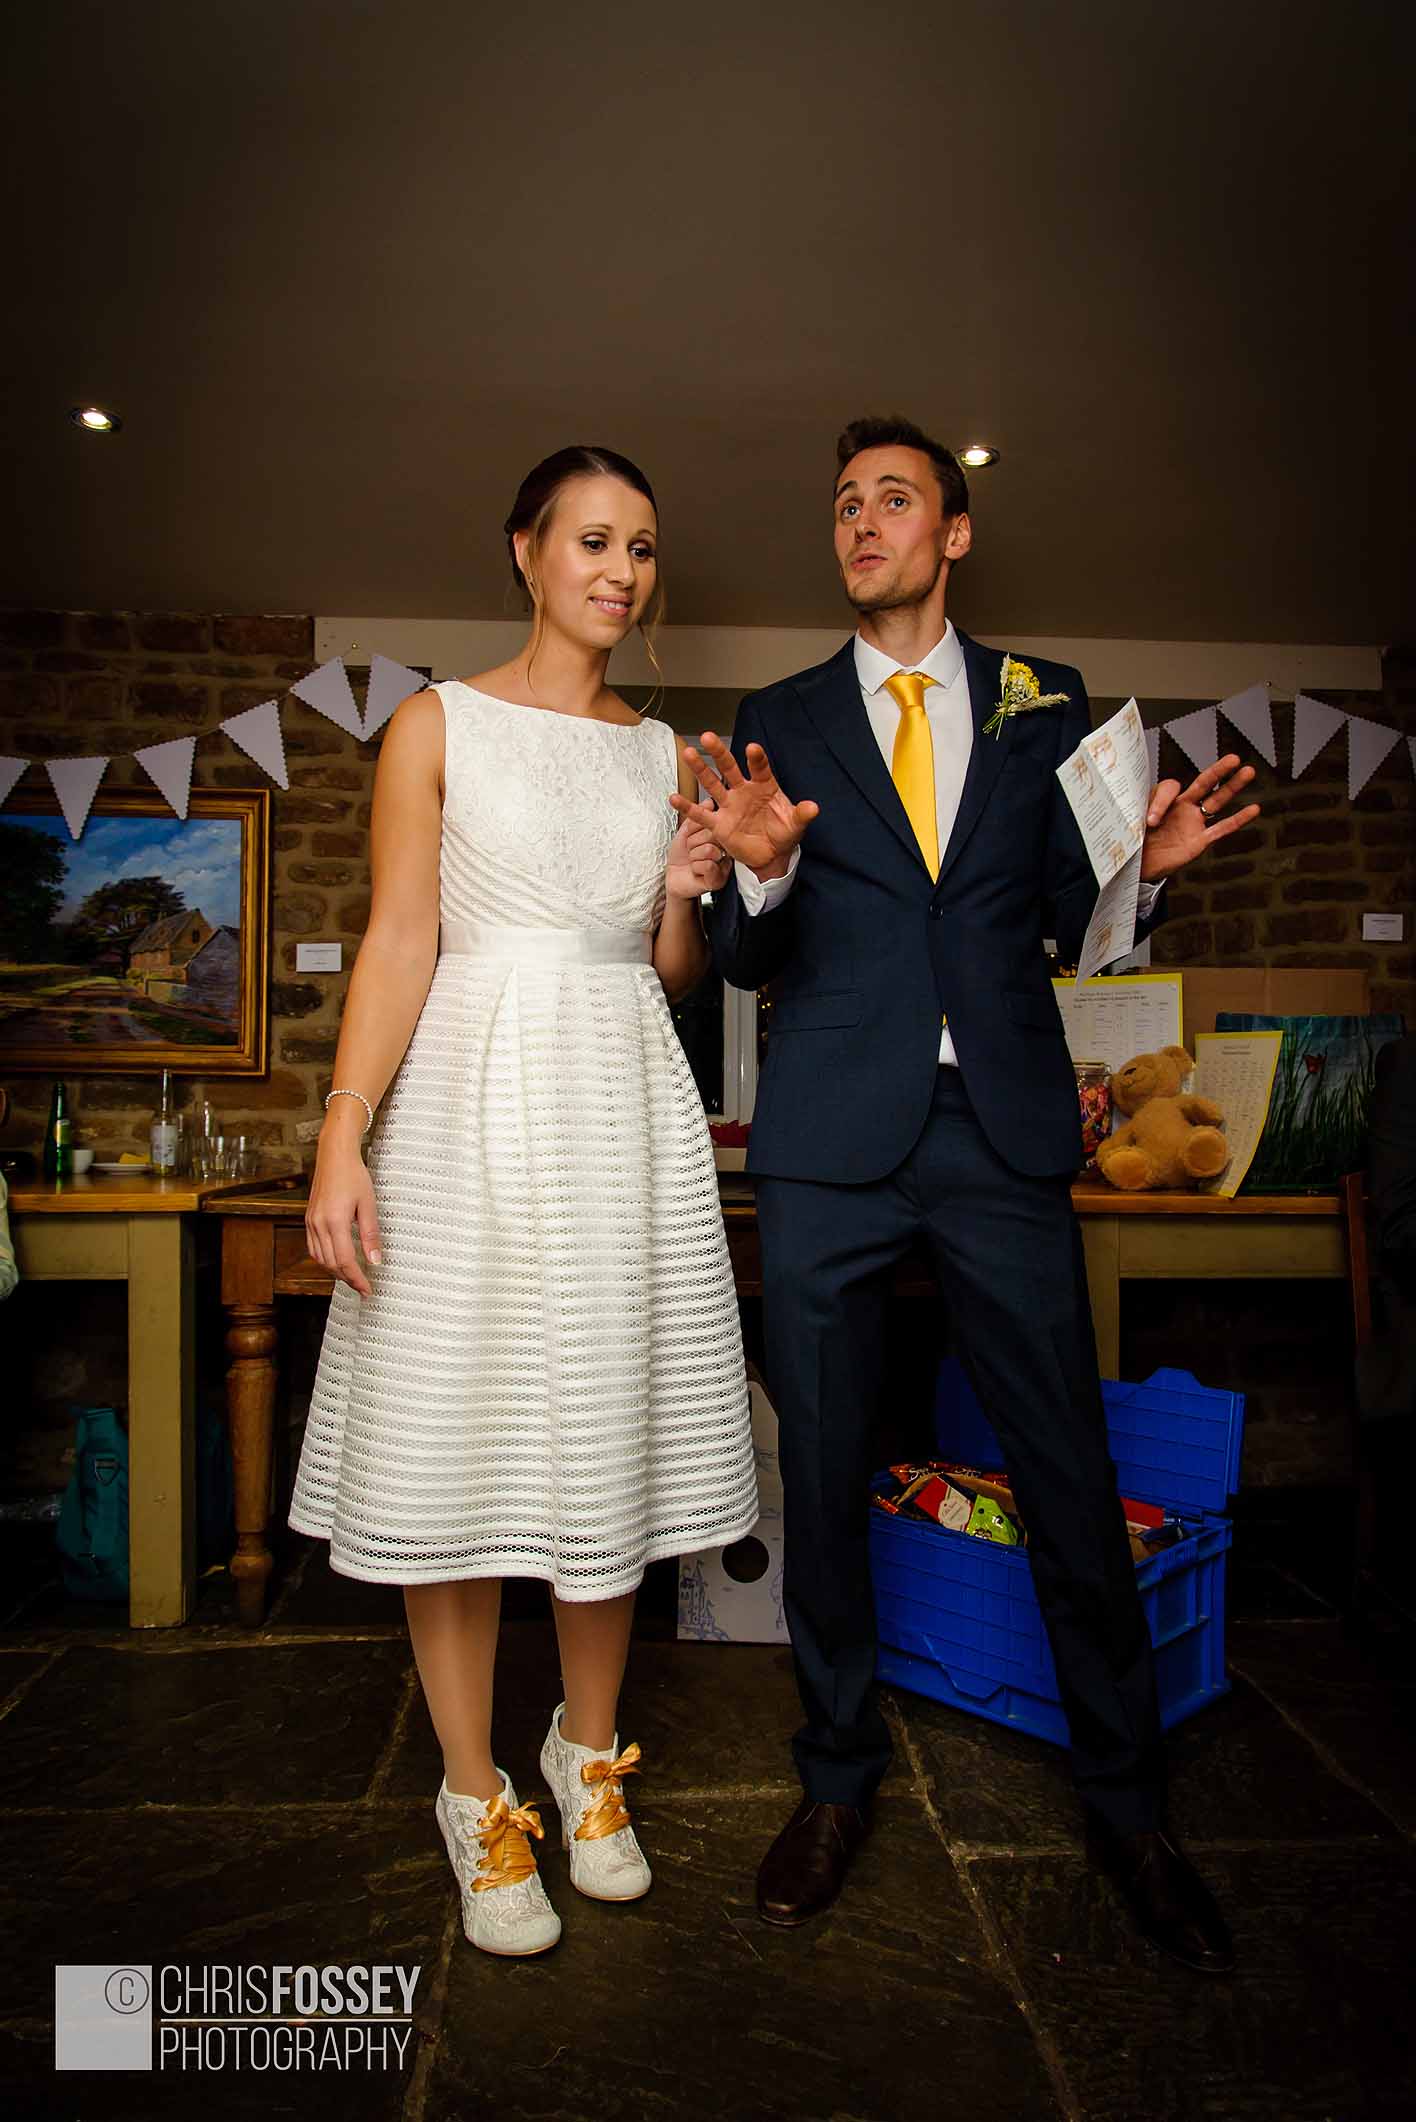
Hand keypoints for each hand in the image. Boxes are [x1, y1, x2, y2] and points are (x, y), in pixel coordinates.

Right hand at [306, 1142, 381, 1298]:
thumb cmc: (354, 1175)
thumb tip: (375, 1260)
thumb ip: (371, 1235)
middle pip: (331, 1264)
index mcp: (335, 1221)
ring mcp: (311, 1222)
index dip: (357, 1279)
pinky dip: (325, 1259)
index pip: (345, 1261)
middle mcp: (318, 1224)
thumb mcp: (368, 1205)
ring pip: (320, 1258)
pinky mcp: (309, 1218)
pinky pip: (314, 1248)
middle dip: (347, 1279)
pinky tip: (336, 1260)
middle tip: (363, 1287)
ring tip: (352, 1277)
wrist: (334, 1155)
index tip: (367, 1290)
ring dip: (335, 1272)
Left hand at [665, 814, 733, 899]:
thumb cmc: (680, 857)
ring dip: (694, 856)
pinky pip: (708, 865)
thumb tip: (709, 802)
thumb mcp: (685, 832)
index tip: (690, 834)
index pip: (713, 821)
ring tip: (694, 861)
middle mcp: (725, 850)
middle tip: (691, 850)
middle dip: (693, 842)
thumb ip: (696, 817)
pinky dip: (696, 868)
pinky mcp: (719, 879)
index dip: (695, 828)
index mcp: (719, 837)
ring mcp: (724, 865)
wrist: (673, 879)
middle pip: (712, 834)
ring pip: (709, 850)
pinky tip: (696, 871)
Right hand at [670, 732, 817, 879]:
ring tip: (689, 754)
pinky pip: (701, 815)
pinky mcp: (719, 824)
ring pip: (712, 784)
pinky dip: (688, 808)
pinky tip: (674, 798)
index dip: (756, 759)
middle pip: (729, 768)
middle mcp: (744, 791)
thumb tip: (813, 807)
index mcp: (764, 787)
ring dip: (700, 770)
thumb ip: (802, 815)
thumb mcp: (795, 825)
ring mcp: (729, 806)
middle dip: (719, 753)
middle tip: (709, 737)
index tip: (752, 748)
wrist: (771, 855)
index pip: (760, 769)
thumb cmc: (783, 833)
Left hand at [1140, 753, 1260, 880]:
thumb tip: (1150, 818)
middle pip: (1204, 783)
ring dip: (1233, 787)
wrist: (1137, 866)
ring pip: (1217, 800)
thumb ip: (1140, 814)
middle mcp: (1182, 807)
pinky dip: (1238, 820)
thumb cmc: (1133, 840)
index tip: (1150, 821)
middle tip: (1233, 758)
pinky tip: (1254, 809)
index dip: (1161, 802)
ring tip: (1249, 771)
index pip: (1170, 788)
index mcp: (1163, 799)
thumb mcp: (1131, 823)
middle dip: (1218, 771)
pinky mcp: (1199, 841)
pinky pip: (1221, 829)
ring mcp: (1193, 822)